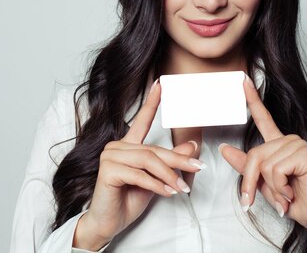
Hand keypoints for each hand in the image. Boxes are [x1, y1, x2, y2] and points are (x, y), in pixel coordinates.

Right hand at [74, 79, 203, 249]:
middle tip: (199, 167)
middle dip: (179, 159)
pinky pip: (139, 175)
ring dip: (169, 176)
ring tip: (182, 188)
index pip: (142, 120)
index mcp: (128, 144)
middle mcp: (117, 146)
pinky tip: (167, 193)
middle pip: (154, 149)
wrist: (108, 222)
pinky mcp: (108, 170)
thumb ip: (170, 160)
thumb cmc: (129, 199)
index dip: (152, 101)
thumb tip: (192, 144)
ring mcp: (110, 156)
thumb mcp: (156, 178)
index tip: (161, 84)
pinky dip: (157, 185)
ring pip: (149, 161)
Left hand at [219, 76, 306, 243]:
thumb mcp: (263, 182)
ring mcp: (298, 144)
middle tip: (260, 199)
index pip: (263, 117)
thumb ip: (246, 165)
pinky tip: (291, 192)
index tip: (242, 80)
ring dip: (272, 188)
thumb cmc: (291, 199)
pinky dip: (280, 188)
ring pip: (265, 164)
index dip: (252, 98)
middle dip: (252, 182)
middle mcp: (289, 140)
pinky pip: (276, 170)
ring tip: (285, 194)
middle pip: (255, 154)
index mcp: (278, 143)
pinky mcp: (304, 154)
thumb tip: (224, 149)